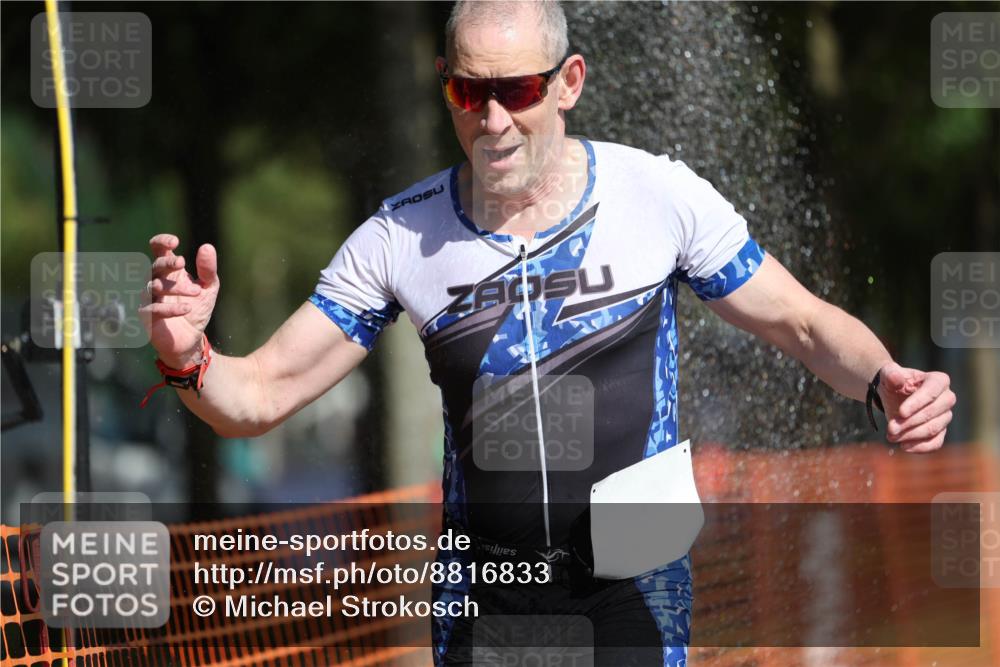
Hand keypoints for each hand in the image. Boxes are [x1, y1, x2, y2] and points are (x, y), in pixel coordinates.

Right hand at [140, 234, 219, 367]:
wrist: (192, 338)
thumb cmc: (197, 308)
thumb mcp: (209, 287)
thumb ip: (208, 269)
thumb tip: (207, 247)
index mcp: (169, 271)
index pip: (158, 250)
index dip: (161, 242)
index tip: (175, 241)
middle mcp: (156, 282)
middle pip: (154, 266)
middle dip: (167, 263)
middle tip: (183, 262)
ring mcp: (149, 299)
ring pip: (153, 287)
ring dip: (175, 288)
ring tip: (196, 292)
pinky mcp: (147, 317)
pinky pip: (152, 309)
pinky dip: (170, 309)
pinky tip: (187, 309)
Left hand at [878, 362, 954, 452]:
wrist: (893, 396)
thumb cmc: (893, 383)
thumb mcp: (888, 375)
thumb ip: (890, 373)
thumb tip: (895, 377)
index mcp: (938, 380)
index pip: (932, 393)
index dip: (917, 404)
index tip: (901, 412)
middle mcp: (947, 398)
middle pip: (932, 413)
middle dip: (910, 423)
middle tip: (890, 428)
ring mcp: (945, 416)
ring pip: (933, 429)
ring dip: (911, 435)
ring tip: (891, 436)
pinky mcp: (940, 431)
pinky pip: (936, 443)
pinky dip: (920, 447)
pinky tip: (904, 446)